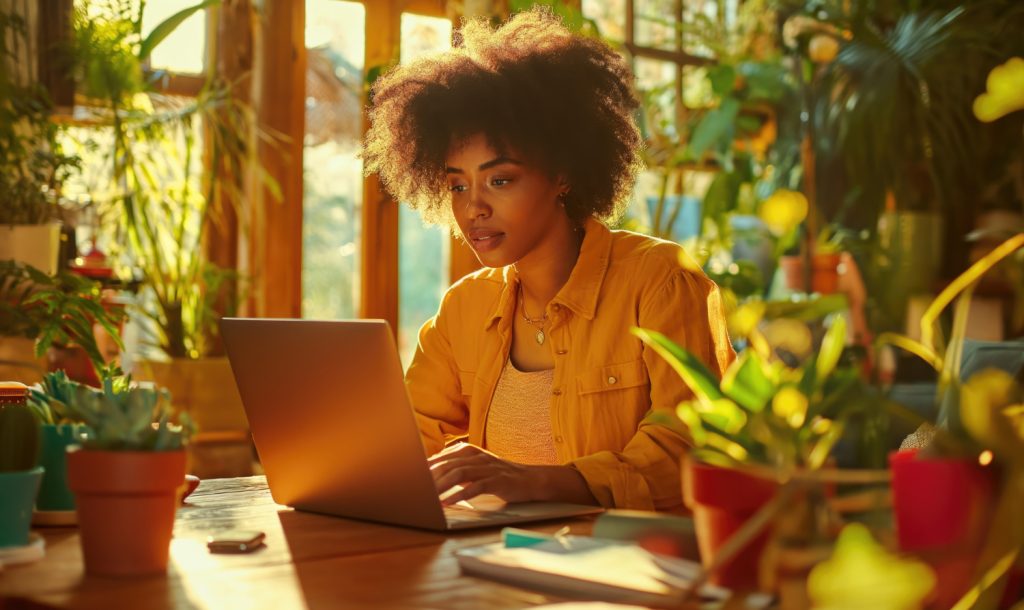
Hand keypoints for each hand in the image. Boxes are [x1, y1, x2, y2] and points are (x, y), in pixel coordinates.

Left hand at [427, 443, 598, 506]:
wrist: (531, 479)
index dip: (425, 467)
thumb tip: (429, 474)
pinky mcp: (498, 480)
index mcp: (469, 451)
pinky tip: (449, 503)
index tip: (410, 478)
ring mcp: (488, 468)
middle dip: (429, 478)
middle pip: (448, 464)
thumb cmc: (499, 476)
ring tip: (428, 497)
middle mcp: (477, 456)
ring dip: (441, 486)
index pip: (442, 457)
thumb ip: (455, 468)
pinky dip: (460, 495)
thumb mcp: (475, 468)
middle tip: (414, 490)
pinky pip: (476, 487)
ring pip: (459, 473)